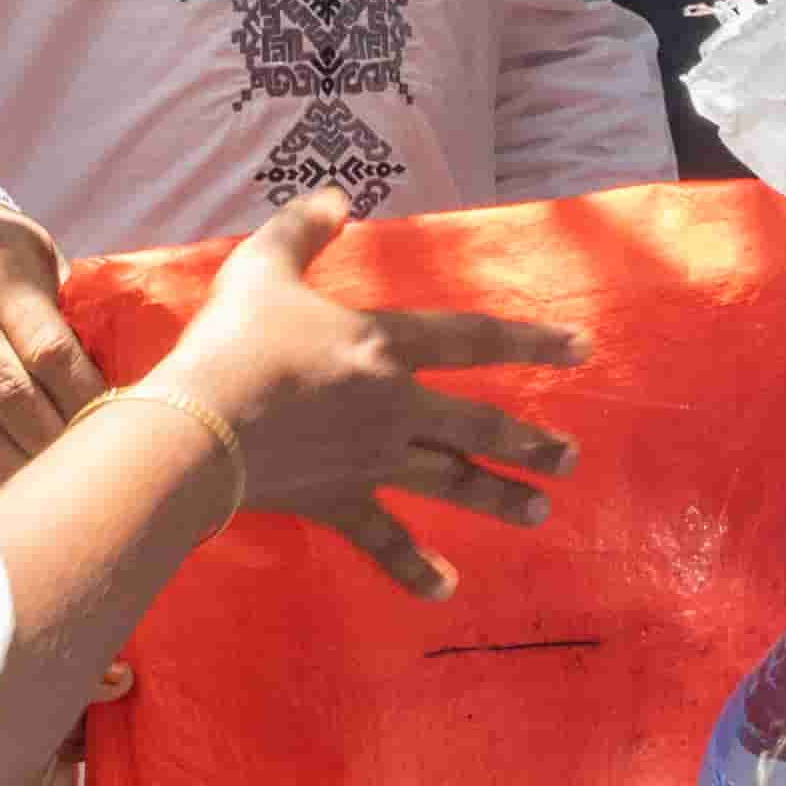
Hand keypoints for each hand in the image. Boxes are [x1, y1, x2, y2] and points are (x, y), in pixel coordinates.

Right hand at [0, 208, 100, 488]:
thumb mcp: (37, 262)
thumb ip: (69, 315)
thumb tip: (122, 389)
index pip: (48, 348)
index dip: (85, 399)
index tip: (117, 430)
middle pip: (4, 392)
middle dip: (50, 442)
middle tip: (84, 475)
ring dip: (7, 466)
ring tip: (43, 489)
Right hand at [142, 192, 580, 600]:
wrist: (200, 427)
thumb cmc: (232, 342)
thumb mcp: (262, 267)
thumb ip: (301, 229)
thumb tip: (334, 196)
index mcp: (384, 345)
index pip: (473, 339)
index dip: (531, 341)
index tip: (584, 350)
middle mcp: (394, 406)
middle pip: (477, 423)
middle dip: (528, 442)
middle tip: (570, 458)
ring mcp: (372, 460)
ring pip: (449, 480)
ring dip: (497, 497)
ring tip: (540, 512)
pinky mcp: (340, 502)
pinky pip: (384, 540)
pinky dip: (413, 568)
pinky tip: (447, 589)